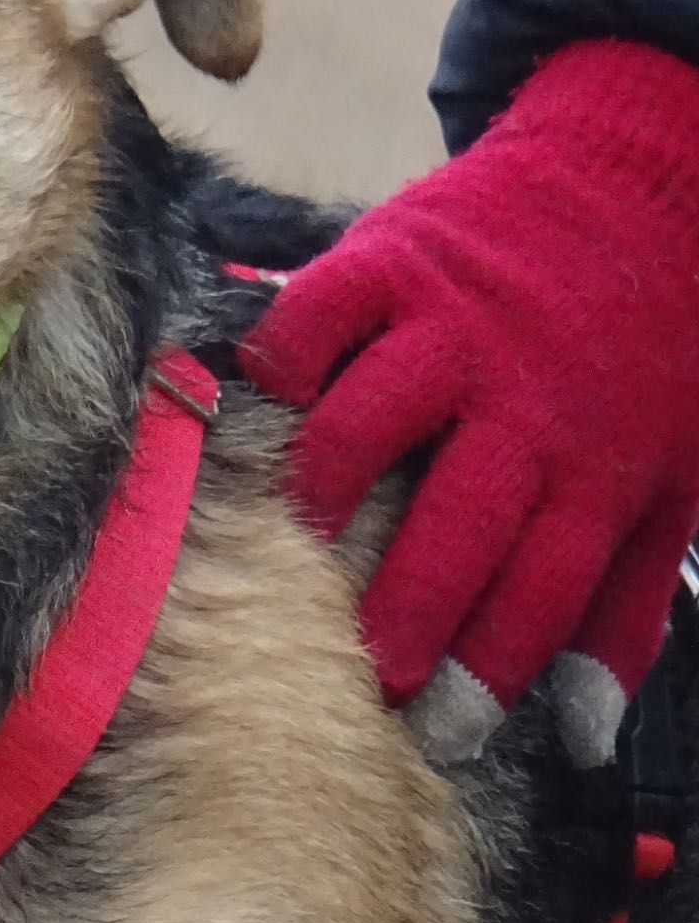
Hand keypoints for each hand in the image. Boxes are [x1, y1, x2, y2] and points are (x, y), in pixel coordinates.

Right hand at [241, 41, 698, 763]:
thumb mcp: (671, 486)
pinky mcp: (395, 259)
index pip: (539, 593)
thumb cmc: (651, 357)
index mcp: (597, 466)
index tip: (440, 731)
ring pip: (369, 420)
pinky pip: (317, 314)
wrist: (646, 185)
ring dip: (326, 487)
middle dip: (403, 609)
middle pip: (454, 525)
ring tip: (301, 536)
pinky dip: (281, 357)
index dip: (486, 671)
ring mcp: (452, 327)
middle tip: (357, 667)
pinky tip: (264, 399)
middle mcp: (523, 401)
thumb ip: (625, 609)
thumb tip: (586, 737)